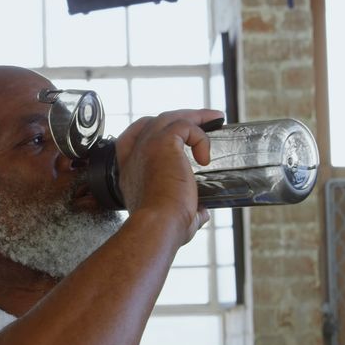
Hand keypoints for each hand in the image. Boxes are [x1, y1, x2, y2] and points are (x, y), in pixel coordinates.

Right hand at [114, 109, 224, 242]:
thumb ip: (186, 210)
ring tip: (214, 118)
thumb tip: (201, 213)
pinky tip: (205, 158)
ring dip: (193, 116)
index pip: (130, 140)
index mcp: (131, 173)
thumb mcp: (172, 217)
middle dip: (178, 119)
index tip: (171, 135)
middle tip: (201, 120)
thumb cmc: (162, 227)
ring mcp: (147, 147)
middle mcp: (135, 157)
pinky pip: (185, 127)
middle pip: (153, 123)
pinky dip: (200, 138)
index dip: (148, 132)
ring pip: (169, 118)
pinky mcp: (164, 143)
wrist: (158, 224)